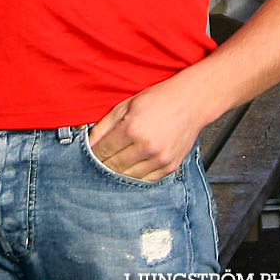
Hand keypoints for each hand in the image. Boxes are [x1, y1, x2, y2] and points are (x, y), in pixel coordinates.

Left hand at [87, 75, 210, 181]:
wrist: (189, 103)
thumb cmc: (157, 100)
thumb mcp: (126, 105)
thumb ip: (105, 125)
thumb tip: (89, 142)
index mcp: (132, 128)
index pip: (104, 150)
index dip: (94, 154)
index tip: (91, 154)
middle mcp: (146, 146)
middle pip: (115, 166)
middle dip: (103, 165)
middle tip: (98, 161)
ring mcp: (160, 159)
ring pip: (129, 176)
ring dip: (118, 173)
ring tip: (113, 165)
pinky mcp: (170, 166)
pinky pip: (147, 180)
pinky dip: (136, 176)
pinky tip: (130, 169)